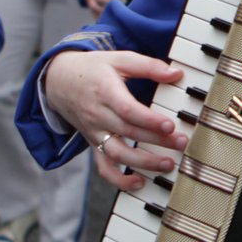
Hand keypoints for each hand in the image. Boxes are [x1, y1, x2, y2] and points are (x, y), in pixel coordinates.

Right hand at [42, 50, 185, 188]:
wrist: (59, 82)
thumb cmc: (94, 70)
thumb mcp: (119, 59)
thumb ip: (148, 66)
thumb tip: (176, 74)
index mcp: (105, 92)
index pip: (127, 110)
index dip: (148, 120)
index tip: (170, 125)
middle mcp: (98, 116)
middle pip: (128, 132)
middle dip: (157, 141)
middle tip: (181, 143)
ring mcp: (95, 133)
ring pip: (117, 153)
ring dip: (143, 163)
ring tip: (167, 164)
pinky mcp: (94, 145)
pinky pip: (104, 167)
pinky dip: (119, 180)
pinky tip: (140, 182)